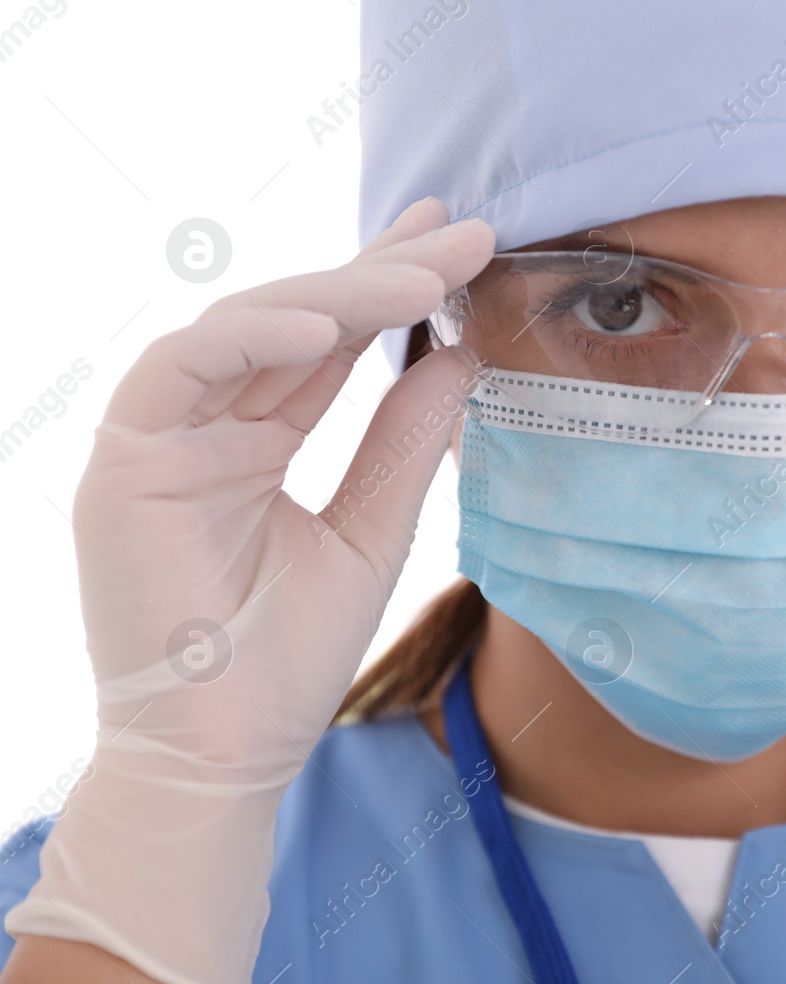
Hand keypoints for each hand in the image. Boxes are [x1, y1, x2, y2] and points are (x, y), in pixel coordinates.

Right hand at [4, 199, 493, 983]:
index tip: (458, 243)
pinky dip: (254, 336)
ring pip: (247, 330)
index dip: (390, 288)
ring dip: (336, 292)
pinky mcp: (124, 463)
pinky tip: (330, 316)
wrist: (226, 755)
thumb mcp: (371, 532)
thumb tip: (459, 358)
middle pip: (297, 322)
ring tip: (424, 270)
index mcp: (256, 446)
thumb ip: (404, 445)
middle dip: (380, 270)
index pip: (329, 347)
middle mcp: (206, 430)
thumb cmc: (289, 660)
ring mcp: (162, 441)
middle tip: (462, 227)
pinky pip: (182, 369)